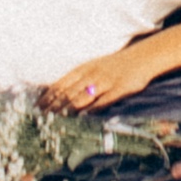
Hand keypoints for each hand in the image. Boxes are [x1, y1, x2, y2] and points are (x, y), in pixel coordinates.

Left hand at [38, 45, 152, 114]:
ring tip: (56, 123)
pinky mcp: (119, 89)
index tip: (37, 110)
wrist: (143, 57)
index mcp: (85, 68)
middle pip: (68, 93)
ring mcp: (106, 82)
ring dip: (67, 111)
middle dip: (54, 108)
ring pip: (82, 98)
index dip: (48, 97)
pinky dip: (91, 110)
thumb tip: (59, 93)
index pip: (61, 84)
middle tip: (42, 121)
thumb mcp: (95, 66)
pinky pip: (103, 101)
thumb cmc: (116, 64)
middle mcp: (93, 74)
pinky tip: (82, 119)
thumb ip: (79, 78)